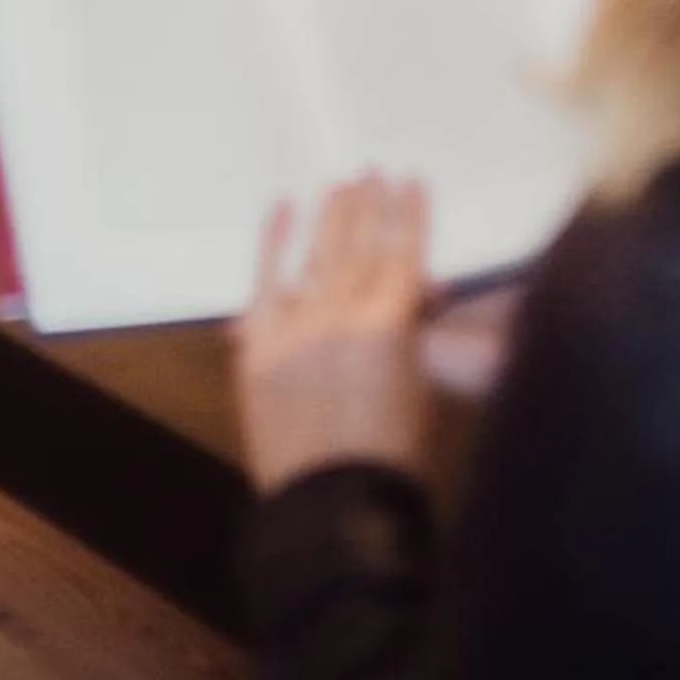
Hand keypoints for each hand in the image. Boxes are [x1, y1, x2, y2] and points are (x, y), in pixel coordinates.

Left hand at [233, 173, 431, 493]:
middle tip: (371, 171)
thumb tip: (421, 290)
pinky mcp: (258, 343)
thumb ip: (414, 334)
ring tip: (340, 185)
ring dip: (330, 217)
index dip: (409, 216)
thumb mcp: (419, 390)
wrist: (331, 508)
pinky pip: (264, 280)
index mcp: (391, 326)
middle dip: (368, 207)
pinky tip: (282, 208)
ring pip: (317, 257)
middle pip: (359, 246)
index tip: (411, 181)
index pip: (403, 255)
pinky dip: (272, 242)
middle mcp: (343, 313)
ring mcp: (297, 324)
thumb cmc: (392, 458)